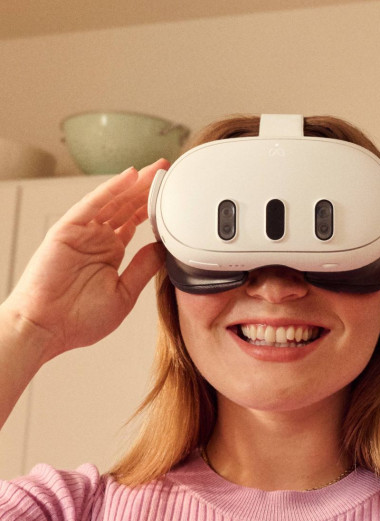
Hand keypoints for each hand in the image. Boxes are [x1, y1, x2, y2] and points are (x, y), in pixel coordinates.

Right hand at [3, 160, 168, 362]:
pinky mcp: (67, 231)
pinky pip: (92, 205)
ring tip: (155, 169)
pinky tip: (129, 176)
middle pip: (126, 206)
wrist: (46, 330)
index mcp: (110, 253)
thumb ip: (143, 268)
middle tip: (166, 171)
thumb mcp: (125, 294)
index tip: (171, 196)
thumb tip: (163, 248)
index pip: (135, 222)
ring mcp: (82, 233)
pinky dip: (111, 189)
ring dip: (134, 184)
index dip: (153, 207)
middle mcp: (97, 239)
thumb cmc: (79, 320)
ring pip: (113, 201)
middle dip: (147, 188)